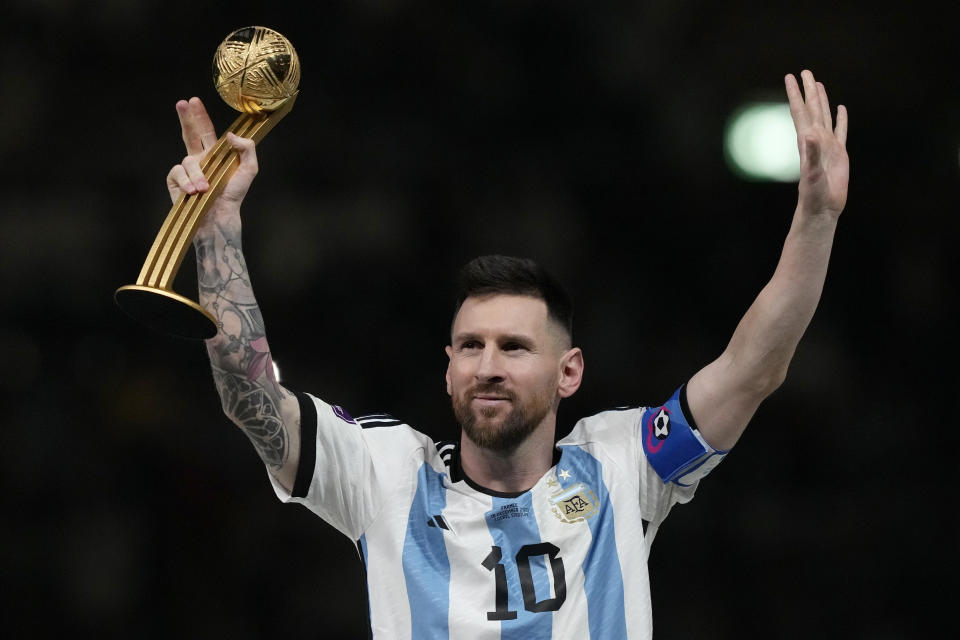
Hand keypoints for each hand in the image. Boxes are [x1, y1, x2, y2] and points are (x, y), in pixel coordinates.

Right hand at [165, 97, 258, 214]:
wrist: (220, 217)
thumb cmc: (234, 195)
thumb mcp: (249, 170)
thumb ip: (247, 150)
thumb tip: (230, 134)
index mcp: (215, 154)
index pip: (206, 131)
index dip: (200, 116)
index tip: (194, 100)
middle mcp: (199, 159)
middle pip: (190, 133)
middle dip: (186, 118)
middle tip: (182, 103)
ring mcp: (187, 170)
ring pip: (188, 160)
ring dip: (197, 174)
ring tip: (204, 189)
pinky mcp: (176, 181)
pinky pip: (177, 173)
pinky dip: (185, 181)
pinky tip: (193, 192)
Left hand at [785, 70, 848, 216]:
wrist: (822, 207)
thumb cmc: (813, 194)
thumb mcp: (811, 173)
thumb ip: (811, 154)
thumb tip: (809, 135)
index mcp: (807, 141)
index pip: (800, 111)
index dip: (795, 94)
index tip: (789, 77)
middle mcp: (816, 139)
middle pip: (812, 109)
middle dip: (808, 90)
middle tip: (804, 71)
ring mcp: (828, 145)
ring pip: (824, 116)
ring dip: (821, 100)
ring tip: (818, 84)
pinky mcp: (839, 153)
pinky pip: (841, 130)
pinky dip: (841, 119)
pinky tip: (840, 109)